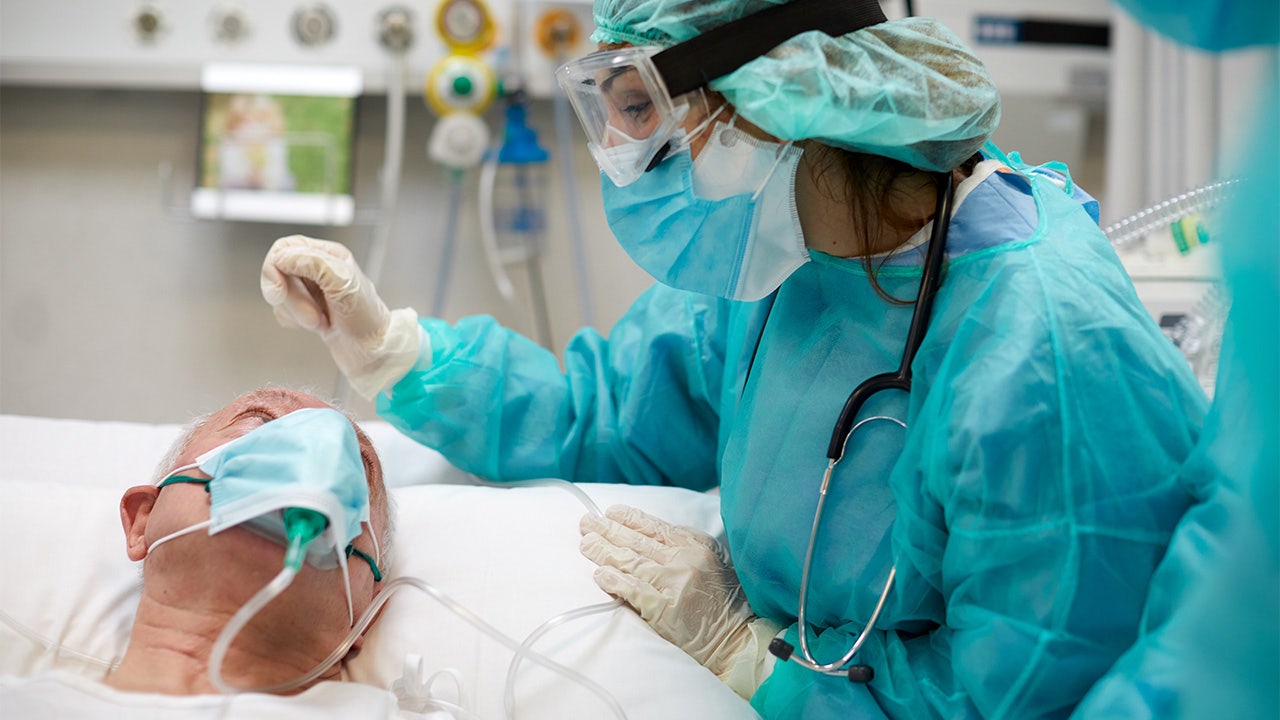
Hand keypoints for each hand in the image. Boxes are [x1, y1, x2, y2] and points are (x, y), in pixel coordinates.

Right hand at [261, 235, 421, 398]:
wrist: (373, 351)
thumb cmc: (367, 319)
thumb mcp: (343, 283)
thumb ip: (312, 263)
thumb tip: (281, 257)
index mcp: (328, 255)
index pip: (284, 248)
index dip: (275, 268)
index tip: (278, 291)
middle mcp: (318, 269)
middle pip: (279, 272)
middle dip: (292, 299)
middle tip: (313, 316)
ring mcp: (312, 290)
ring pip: (280, 294)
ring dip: (297, 312)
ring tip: (322, 322)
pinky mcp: (306, 308)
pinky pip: (282, 310)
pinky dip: (295, 321)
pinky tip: (318, 326)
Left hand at [580, 505, 779, 697]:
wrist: (738, 639)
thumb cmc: (725, 601)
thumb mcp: (713, 560)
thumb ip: (686, 544)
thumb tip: (649, 532)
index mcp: (695, 545)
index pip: (655, 526)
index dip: (629, 517)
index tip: (610, 512)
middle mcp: (684, 559)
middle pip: (637, 541)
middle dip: (607, 530)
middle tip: (585, 523)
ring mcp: (674, 583)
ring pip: (630, 562)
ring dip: (603, 551)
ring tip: (585, 544)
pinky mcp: (665, 609)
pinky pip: (633, 591)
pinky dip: (614, 581)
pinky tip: (599, 575)